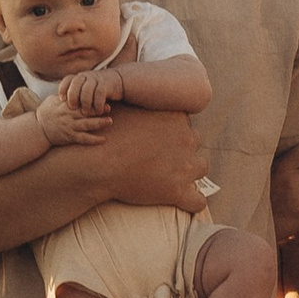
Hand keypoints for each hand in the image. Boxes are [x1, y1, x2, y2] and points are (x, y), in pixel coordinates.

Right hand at [36, 96, 112, 146]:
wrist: (37, 129)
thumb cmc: (45, 113)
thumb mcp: (53, 100)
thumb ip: (64, 95)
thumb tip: (73, 85)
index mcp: (65, 106)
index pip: (80, 100)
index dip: (91, 99)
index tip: (100, 96)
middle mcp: (68, 116)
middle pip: (85, 112)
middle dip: (98, 110)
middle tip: (108, 108)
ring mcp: (70, 127)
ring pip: (87, 125)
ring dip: (99, 123)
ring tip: (110, 121)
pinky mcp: (70, 137)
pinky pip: (84, 139)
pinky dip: (94, 140)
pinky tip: (104, 139)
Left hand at [61, 65, 125, 112]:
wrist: (118, 81)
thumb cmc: (98, 89)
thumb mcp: (85, 88)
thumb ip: (75, 93)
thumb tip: (60, 104)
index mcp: (80, 77)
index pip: (67, 80)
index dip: (63, 89)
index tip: (62, 100)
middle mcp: (87, 75)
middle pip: (76, 84)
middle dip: (73, 96)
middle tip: (72, 108)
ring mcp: (97, 78)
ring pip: (87, 89)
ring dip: (85, 103)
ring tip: (85, 113)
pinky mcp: (106, 84)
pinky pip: (100, 94)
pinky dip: (98, 104)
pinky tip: (98, 111)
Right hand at [75, 109, 210, 208]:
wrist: (97, 163)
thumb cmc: (106, 134)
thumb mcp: (125, 108)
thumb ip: (141, 105)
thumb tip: (139, 95)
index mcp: (176, 117)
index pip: (184, 123)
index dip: (171, 132)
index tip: (159, 139)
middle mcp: (187, 139)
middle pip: (194, 142)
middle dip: (182, 150)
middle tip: (161, 158)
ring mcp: (185, 166)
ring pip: (201, 168)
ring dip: (189, 172)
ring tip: (171, 177)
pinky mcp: (178, 192)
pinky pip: (198, 202)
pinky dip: (193, 202)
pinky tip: (184, 201)